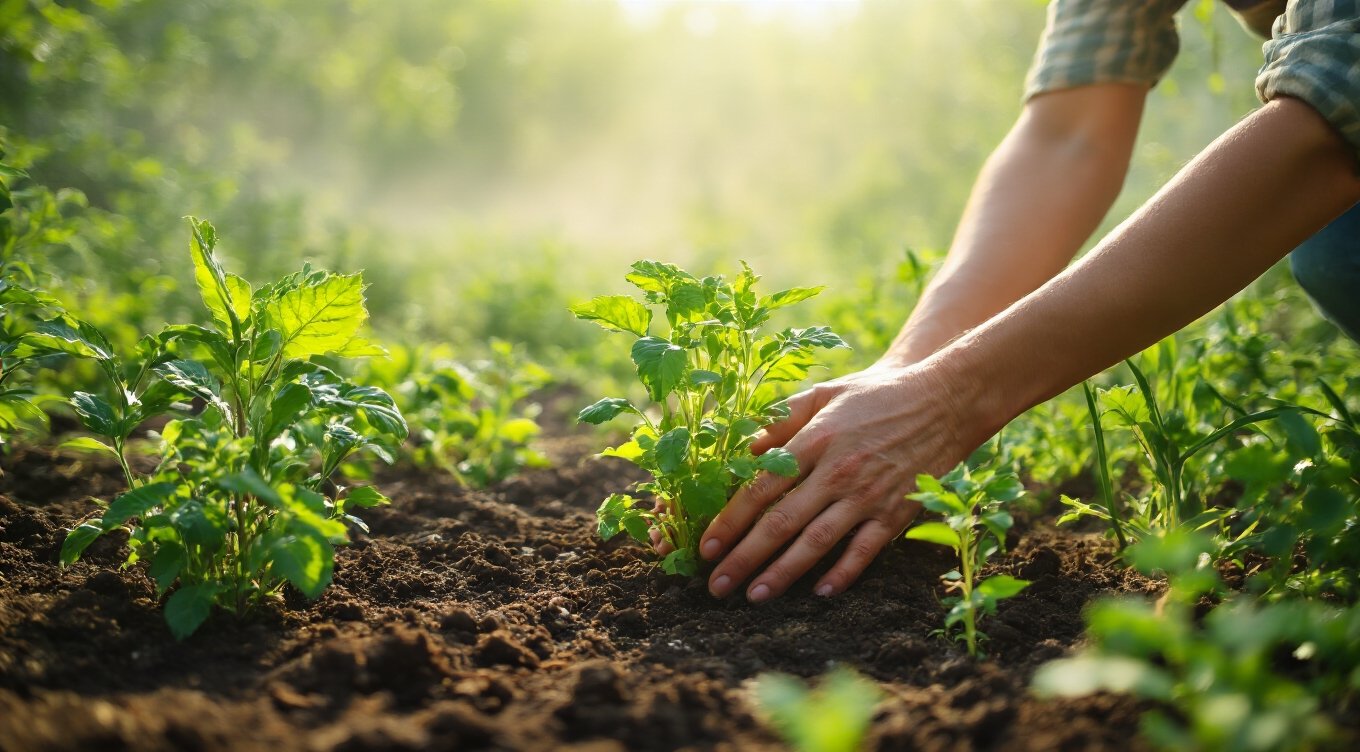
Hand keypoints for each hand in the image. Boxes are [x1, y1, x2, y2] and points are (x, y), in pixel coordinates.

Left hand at [698, 362, 973, 601]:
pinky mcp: (896, 512)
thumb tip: (741, 449)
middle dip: (744, 558)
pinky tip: (819, 592)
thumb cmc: (874, 396)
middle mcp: (837, 471)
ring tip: (754, 595)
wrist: (943, 401)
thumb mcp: (823, 394)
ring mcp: (868, 495)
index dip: (730, 520)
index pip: (761, 487)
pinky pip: (864, 551)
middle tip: (717, 585)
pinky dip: (842, 574)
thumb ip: (780, 419)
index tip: (706, 546)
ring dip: (782, 573)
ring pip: (816, 543)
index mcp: (814, 440)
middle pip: (781, 522)